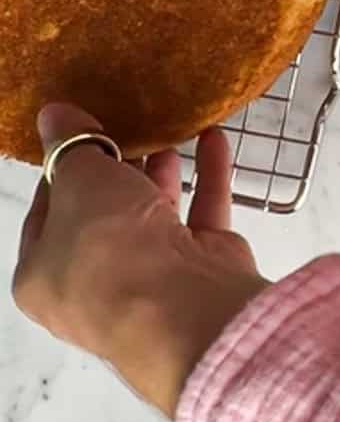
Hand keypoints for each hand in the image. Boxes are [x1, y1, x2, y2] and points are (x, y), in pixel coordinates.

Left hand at [13, 103, 269, 417]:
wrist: (182, 307)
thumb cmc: (110, 249)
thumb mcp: (79, 181)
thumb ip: (71, 144)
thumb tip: (53, 114)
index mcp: (43, 275)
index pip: (47, 212)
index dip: (62, 168)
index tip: (82, 128)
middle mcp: (94, 285)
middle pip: (104, 215)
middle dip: (118, 169)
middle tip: (128, 124)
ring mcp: (152, 282)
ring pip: (154, 217)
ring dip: (162, 172)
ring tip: (168, 128)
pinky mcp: (200, 271)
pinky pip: (202, 214)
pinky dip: (208, 176)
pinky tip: (213, 138)